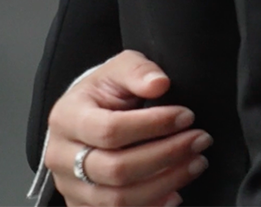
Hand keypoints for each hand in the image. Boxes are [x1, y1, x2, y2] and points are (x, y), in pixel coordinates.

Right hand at [43, 51, 209, 206]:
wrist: (86, 114)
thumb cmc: (105, 92)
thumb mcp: (120, 68)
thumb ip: (139, 71)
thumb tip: (159, 83)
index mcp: (66, 118)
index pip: (110, 130)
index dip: (153, 125)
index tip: (187, 116)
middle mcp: (61, 157)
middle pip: (115, 169)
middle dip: (166, 155)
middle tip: (200, 140)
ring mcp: (69, 186)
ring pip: (117, 199)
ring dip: (165, 183)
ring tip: (196, 163)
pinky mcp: (82, 205)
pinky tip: (175, 194)